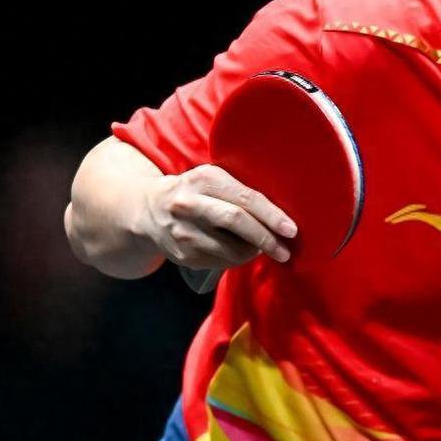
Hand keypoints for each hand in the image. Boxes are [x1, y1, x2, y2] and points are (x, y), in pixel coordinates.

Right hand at [140, 164, 297, 270]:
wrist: (149, 209)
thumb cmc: (197, 192)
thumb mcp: (214, 179)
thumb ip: (241, 190)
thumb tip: (283, 213)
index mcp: (205, 178)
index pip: (245, 198)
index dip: (271, 215)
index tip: (291, 230)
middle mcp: (190, 202)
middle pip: (236, 221)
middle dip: (265, 238)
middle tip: (284, 251)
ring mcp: (183, 230)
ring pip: (229, 248)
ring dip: (252, 252)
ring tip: (262, 248)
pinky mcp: (181, 254)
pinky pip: (219, 262)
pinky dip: (236, 260)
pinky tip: (240, 253)